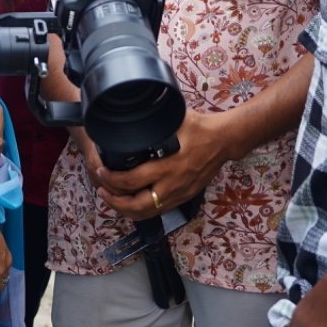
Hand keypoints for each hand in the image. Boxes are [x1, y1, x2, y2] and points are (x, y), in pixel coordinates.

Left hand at [93, 108, 229, 219]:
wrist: (224, 140)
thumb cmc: (200, 127)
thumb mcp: (174, 119)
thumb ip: (153, 121)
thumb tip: (132, 113)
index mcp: (168, 166)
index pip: (133, 181)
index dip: (112, 179)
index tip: (101, 171)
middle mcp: (173, 185)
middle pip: (137, 206)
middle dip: (114, 201)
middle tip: (101, 189)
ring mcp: (180, 194)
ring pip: (148, 213)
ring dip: (126, 209)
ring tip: (112, 198)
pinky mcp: (184, 197)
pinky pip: (159, 211)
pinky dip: (141, 210)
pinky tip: (132, 202)